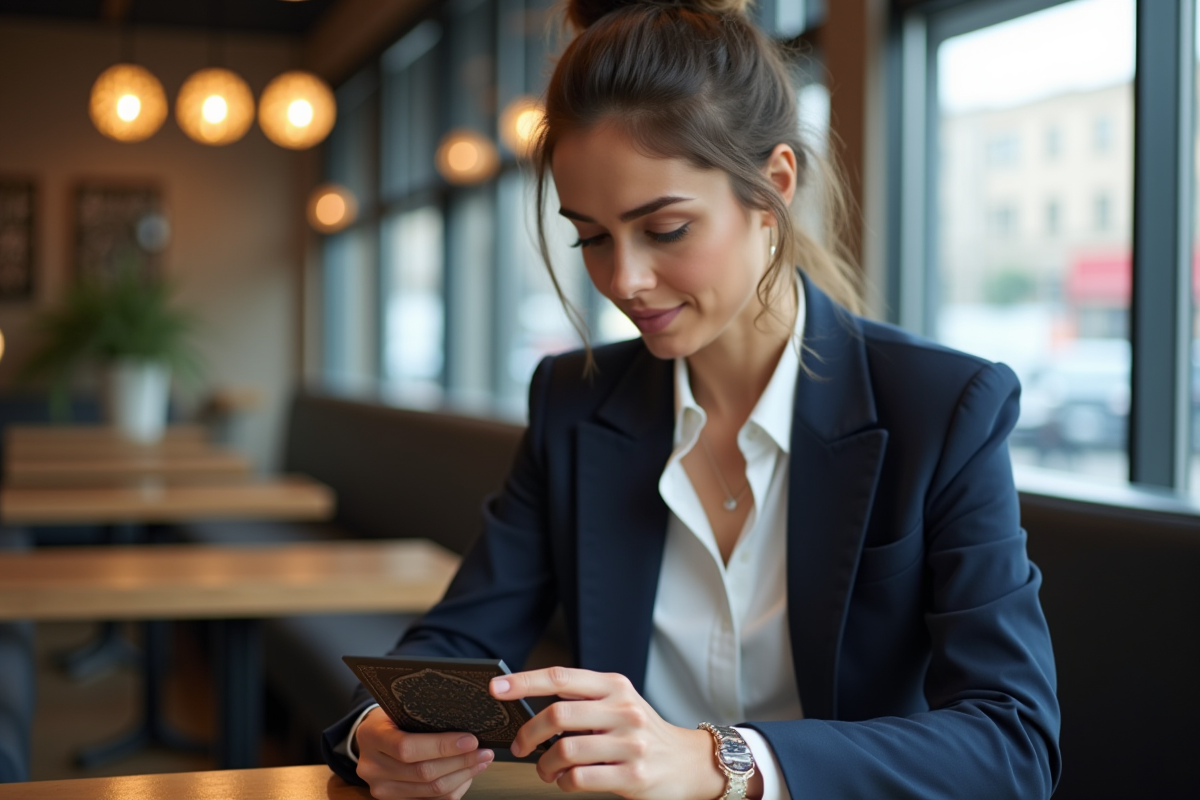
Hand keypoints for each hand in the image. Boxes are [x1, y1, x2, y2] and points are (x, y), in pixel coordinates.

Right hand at [354, 707, 494, 798]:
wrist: (372, 739)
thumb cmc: (391, 719)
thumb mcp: (399, 709)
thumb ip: (424, 716)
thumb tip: (466, 724)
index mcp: (372, 736)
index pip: (407, 747)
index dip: (442, 746)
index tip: (471, 740)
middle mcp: (372, 767)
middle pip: (423, 772)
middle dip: (460, 762)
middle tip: (484, 751)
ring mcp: (382, 788)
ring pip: (431, 791)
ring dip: (462, 776)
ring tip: (480, 761)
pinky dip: (455, 788)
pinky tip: (467, 775)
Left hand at [490, 667, 727, 799]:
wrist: (688, 763)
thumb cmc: (643, 733)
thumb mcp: (620, 704)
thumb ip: (583, 701)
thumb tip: (529, 706)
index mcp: (615, 686)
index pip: (562, 677)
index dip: (524, 682)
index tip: (496, 688)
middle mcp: (624, 710)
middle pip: (557, 715)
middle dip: (528, 734)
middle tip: (521, 746)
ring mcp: (630, 743)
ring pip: (564, 751)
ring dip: (544, 765)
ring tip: (546, 770)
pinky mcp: (632, 775)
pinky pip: (579, 778)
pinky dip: (563, 782)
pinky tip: (567, 781)